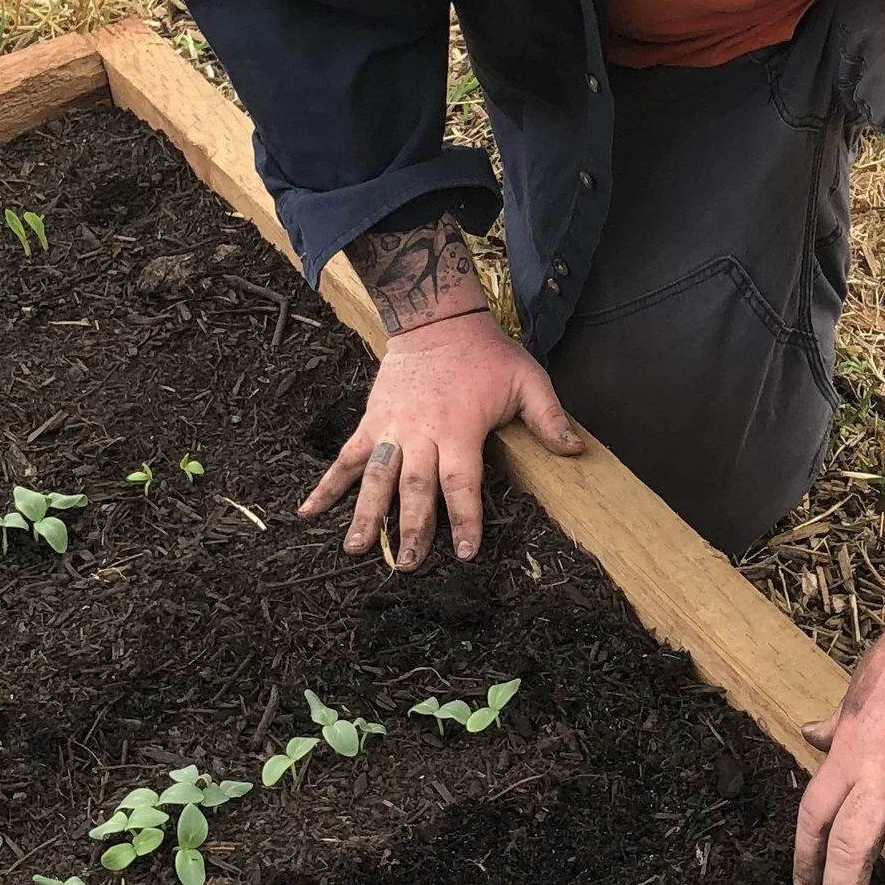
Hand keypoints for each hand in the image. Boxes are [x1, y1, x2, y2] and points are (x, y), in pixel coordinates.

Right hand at [300, 311, 581, 566]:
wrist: (435, 318)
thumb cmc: (486, 353)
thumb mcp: (528, 379)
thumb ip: (549, 418)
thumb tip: (576, 451)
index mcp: (460, 429)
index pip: (462, 483)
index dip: (464, 518)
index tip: (464, 552)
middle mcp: (422, 433)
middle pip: (414, 488)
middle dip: (411, 528)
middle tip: (408, 566)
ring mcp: (392, 428)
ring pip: (377, 478)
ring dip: (366, 515)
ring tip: (356, 550)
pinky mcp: (372, 422)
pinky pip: (347, 456)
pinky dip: (327, 484)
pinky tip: (308, 511)